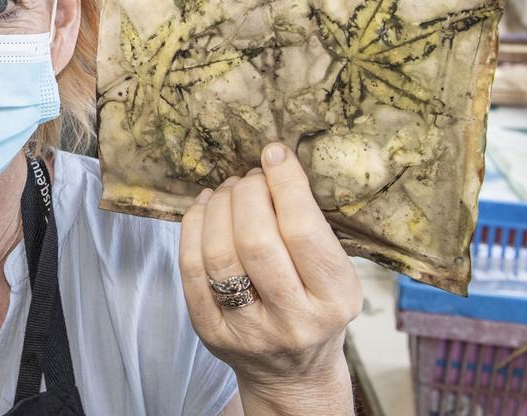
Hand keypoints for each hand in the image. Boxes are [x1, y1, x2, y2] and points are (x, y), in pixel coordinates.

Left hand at [178, 143, 361, 414]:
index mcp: (334, 300)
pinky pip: (190, 269)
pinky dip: (193, 228)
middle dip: (248, 194)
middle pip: (255, 241)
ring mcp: (246, 329)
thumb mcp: (336, 277)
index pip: (303, 231)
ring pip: (217, 254)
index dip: (285, 184)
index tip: (275, 153)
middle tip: (250, 176)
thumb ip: (312, 231)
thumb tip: (275, 164)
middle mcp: (291, 320)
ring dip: (219, 207)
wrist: (293, 374)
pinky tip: (205, 207)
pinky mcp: (210, 331)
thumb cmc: (318, 310)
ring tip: (230, 189)